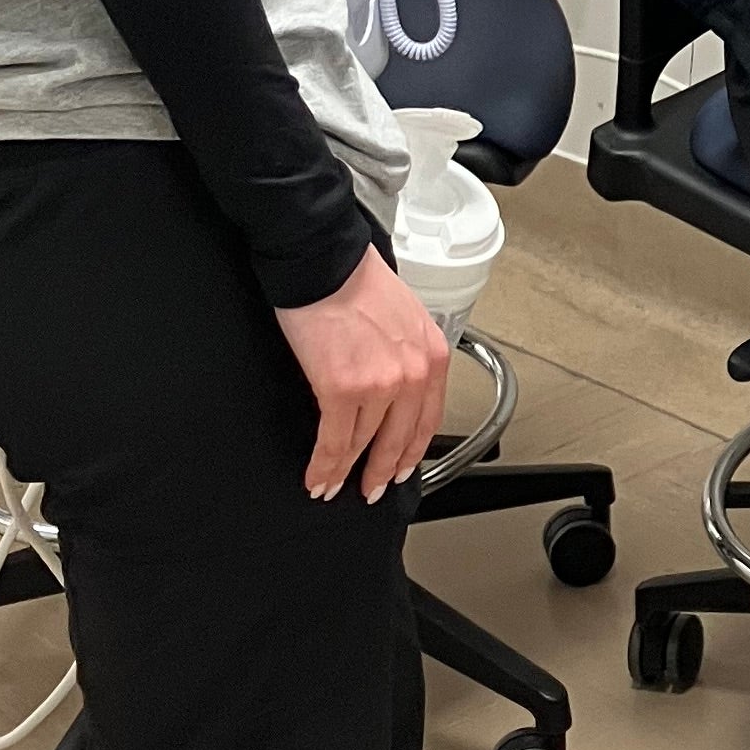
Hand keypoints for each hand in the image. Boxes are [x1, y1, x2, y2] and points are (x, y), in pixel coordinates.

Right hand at [277, 243, 451, 504]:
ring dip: (348, 473)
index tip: (403, 468)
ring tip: (336, 486)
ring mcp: (380, 385)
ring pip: (364, 445)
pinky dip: (325, 466)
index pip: (428, 418)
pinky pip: (335, 442)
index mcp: (431, 355)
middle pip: (399, 439)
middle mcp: (412, 374)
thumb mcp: (403, 316)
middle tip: (374, 489)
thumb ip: (406, 353)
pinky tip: (318, 477)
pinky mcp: (343, 390)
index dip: (412, 451)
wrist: (324, 261)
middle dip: (384, 471)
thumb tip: (392, 383)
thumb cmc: (354, 279)